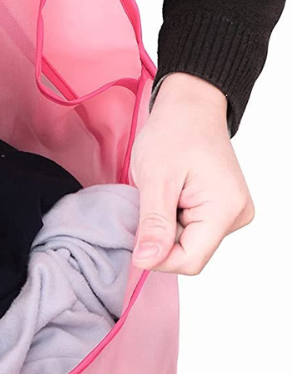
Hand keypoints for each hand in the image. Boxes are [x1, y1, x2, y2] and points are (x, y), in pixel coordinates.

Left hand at [130, 73, 253, 274]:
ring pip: (186, 247)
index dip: (158, 257)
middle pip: (188, 256)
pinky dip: (170, 224)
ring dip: (164, 231)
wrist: (189, 107)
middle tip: (152, 205)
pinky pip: (188, 235)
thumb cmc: (174, 133)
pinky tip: (168, 201)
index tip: (140, 233)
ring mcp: (229, 215)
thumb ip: (154, 224)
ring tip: (162, 198)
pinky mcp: (219, 213)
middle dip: (161, 240)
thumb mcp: (156, 180)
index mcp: (225, 209)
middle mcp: (235, 216)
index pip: (188, 262)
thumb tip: (147, 261)